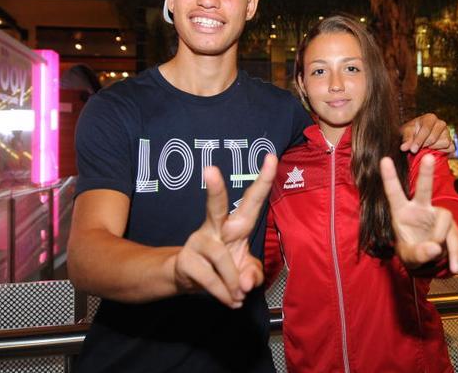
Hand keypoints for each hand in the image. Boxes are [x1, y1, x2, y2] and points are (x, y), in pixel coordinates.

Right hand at [174, 154, 277, 307]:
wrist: (191, 281)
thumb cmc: (225, 268)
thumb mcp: (247, 272)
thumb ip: (254, 275)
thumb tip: (245, 283)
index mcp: (237, 224)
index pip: (252, 199)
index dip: (264, 180)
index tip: (272, 157)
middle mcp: (215, 226)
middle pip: (216, 205)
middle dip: (214, 189)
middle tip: (210, 170)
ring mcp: (198, 241)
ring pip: (222, 259)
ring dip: (233, 282)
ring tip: (238, 296)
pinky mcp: (186, 259)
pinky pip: (210, 279)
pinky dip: (223, 294)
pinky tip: (229, 300)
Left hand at [380, 154, 457, 273]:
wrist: (428, 260)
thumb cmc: (412, 252)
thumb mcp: (410, 256)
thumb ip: (420, 253)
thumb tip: (436, 247)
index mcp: (402, 212)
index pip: (394, 193)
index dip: (389, 177)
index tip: (384, 159)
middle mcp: (420, 209)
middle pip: (424, 189)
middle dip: (426, 173)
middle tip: (428, 157)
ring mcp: (436, 215)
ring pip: (444, 218)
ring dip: (442, 238)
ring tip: (436, 254)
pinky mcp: (450, 224)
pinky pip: (455, 235)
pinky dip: (456, 253)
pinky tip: (455, 268)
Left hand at [400, 113, 453, 153]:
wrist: (418, 137)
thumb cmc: (412, 132)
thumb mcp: (406, 133)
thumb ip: (406, 139)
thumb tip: (403, 147)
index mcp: (430, 118)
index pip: (426, 129)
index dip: (419, 140)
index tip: (412, 150)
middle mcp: (441, 123)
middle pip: (433, 138)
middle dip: (424, 145)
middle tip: (417, 148)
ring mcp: (447, 133)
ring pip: (443, 143)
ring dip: (433, 148)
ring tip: (425, 147)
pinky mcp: (451, 142)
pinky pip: (450, 148)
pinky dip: (442, 151)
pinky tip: (433, 150)